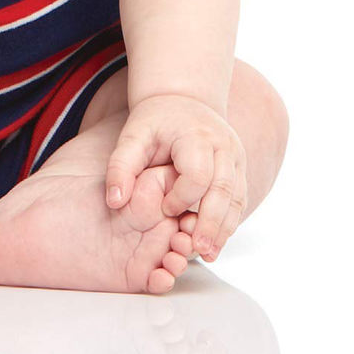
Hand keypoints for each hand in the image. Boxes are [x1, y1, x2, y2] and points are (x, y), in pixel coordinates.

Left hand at [104, 94, 246, 260]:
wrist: (181, 100)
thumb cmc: (153, 121)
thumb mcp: (131, 137)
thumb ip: (120, 167)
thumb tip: (114, 202)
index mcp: (196, 135)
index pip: (197, 174)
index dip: (182, 197)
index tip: (164, 210)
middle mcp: (223, 145)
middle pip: (224, 189)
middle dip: (212, 222)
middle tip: (198, 249)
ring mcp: (236, 157)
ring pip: (237, 197)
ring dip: (225, 228)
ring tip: (209, 253)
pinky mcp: (239, 169)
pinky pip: (239, 198)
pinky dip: (229, 221)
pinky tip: (215, 241)